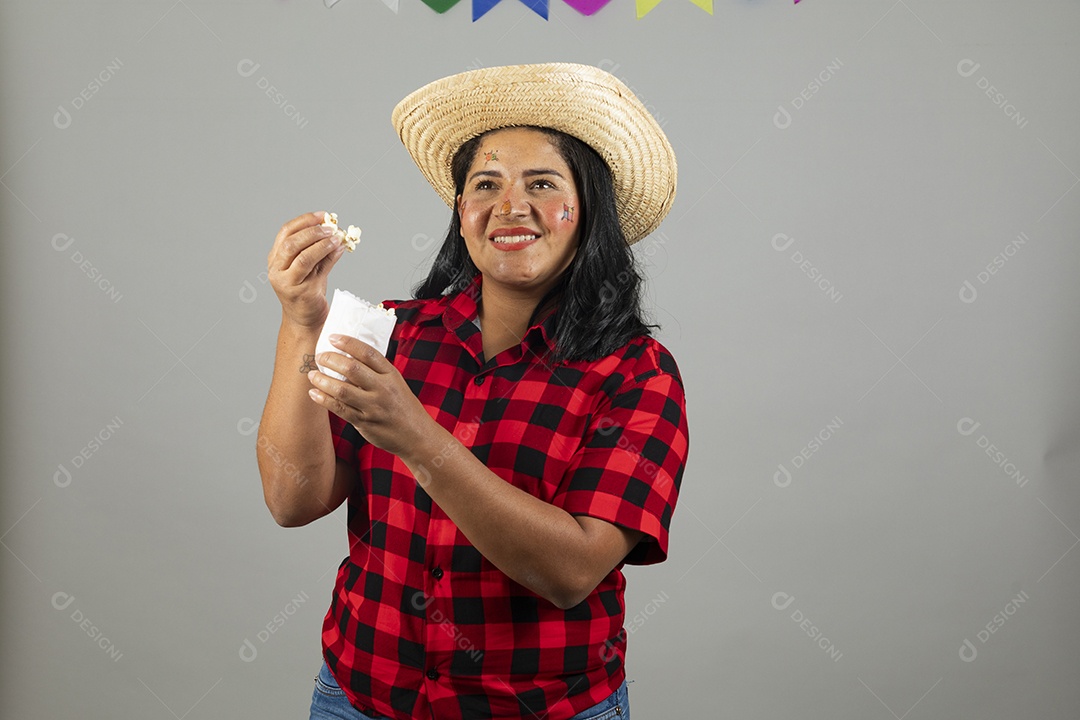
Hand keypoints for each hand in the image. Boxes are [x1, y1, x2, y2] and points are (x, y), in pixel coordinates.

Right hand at [267, 212, 346, 327]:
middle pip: (291, 242)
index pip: (285, 232)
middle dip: (312, 231)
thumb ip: (322, 251)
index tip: (323, 215)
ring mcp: (286, 281)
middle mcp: (276, 269)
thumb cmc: (308, 292)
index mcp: (276, 258)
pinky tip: (337, 250)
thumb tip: (338, 234)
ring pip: (302, 256)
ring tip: (336, 238)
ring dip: (321, 243)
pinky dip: (327, 256)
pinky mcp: (299, 292)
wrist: (306, 320)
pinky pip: (313, 269)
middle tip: (331, 227)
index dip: (304, 220)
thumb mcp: (314, 267)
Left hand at [306, 334, 435, 457]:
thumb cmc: (403, 407)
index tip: (332, 338)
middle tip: (320, 356)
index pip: (368, 353)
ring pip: (342, 390)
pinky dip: (324, 400)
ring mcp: (373, 407)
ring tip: (312, 374)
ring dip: (323, 380)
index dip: (348, 343)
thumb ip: (377, 372)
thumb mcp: (396, 383)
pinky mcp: (364, 422)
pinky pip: (340, 409)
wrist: (415, 435)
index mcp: (391, 375)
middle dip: (331, 360)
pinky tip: (314, 393)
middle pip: (352, 369)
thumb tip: (349, 356)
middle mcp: (383, 389)